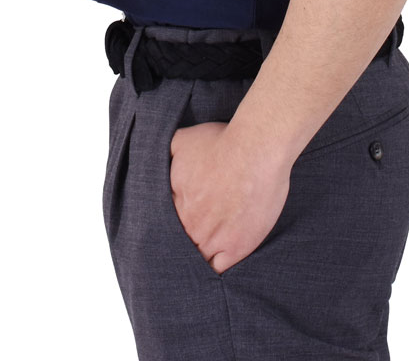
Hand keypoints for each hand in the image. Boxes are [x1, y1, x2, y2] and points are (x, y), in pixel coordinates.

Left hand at [169, 120, 290, 274]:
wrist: (255, 150)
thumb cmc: (222, 142)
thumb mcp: (182, 140)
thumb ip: (163, 154)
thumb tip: (153, 161)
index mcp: (175, 204)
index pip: (164, 223)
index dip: (172, 221)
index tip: (182, 216)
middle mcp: (190, 226)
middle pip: (180, 243)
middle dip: (184, 238)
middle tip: (194, 232)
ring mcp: (213, 239)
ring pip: (198, 258)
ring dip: (199, 254)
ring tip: (202, 252)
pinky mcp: (237, 247)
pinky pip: (219, 268)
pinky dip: (216, 265)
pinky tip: (218, 259)